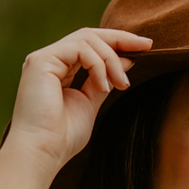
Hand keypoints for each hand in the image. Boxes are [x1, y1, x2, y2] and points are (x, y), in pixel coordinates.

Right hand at [5, 26, 154, 170]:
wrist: (42, 152)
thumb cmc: (63, 137)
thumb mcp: (90, 103)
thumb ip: (105, 80)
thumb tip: (127, 60)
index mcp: (59, 69)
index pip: (90, 45)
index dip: (118, 42)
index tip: (145, 48)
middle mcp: (50, 59)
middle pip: (89, 35)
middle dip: (120, 38)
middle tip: (147, 46)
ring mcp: (44, 58)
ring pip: (86, 39)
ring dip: (111, 60)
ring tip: (121, 85)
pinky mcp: (41, 61)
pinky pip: (79, 48)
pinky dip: (98, 64)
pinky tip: (104, 86)